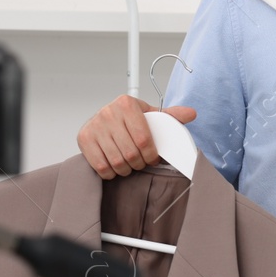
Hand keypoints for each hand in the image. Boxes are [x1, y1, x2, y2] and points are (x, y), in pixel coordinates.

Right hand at [77, 94, 196, 177]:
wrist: (102, 119)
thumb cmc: (128, 120)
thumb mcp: (149, 115)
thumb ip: (170, 116)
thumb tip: (191, 114)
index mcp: (126, 104)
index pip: (144, 139)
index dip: (151, 155)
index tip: (153, 158)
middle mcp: (108, 113)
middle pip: (130, 153)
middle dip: (139, 163)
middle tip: (141, 163)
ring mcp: (94, 126)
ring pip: (116, 161)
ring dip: (126, 169)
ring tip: (129, 165)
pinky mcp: (84, 139)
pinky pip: (101, 166)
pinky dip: (111, 172)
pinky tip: (115, 166)